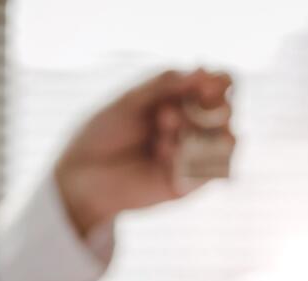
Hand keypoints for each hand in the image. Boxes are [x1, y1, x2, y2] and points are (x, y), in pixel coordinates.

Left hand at [55, 69, 233, 235]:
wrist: (81, 176)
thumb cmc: (102, 133)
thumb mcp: (130, 101)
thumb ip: (165, 85)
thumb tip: (205, 70)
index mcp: (182, 100)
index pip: (220, 85)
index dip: (219, 82)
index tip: (202, 83)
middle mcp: (193, 126)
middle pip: (226, 111)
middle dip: (205, 108)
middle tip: (167, 113)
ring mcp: (192, 156)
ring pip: (224, 139)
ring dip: (196, 129)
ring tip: (162, 128)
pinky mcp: (189, 183)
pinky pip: (211, 169)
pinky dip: (189, 157)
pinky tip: (163, 154)